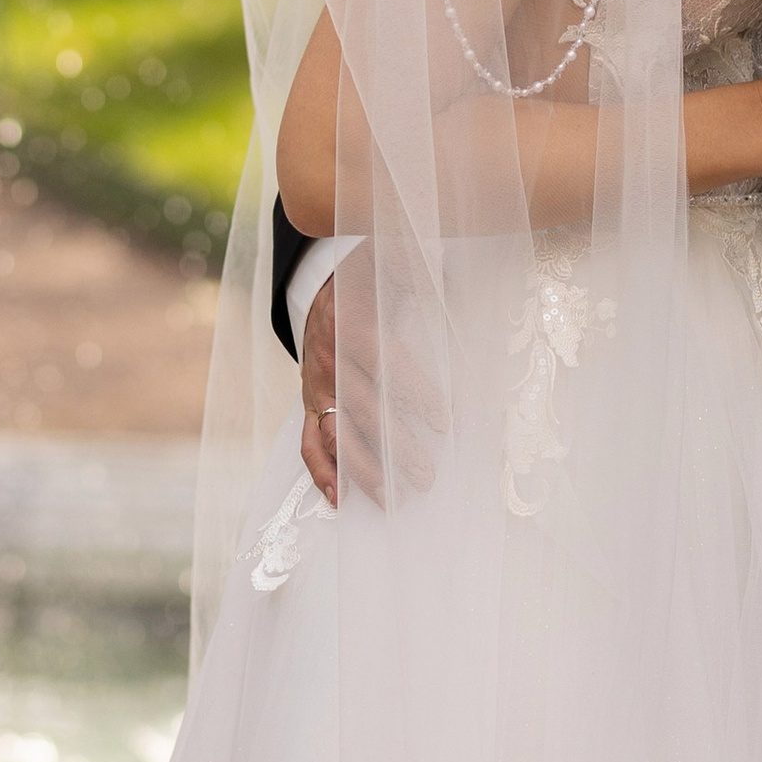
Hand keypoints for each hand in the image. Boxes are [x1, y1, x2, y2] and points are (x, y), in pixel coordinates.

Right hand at [299, 258, 444, 513]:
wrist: (323, 286)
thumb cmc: (371, 277)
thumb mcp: (392, 261)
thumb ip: (417, 269)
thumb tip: (452, 269)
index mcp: (350, 322)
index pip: (382, 362)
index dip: (412, 391)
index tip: (444, 419)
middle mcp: (328, 358)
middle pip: (361, 409)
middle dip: (394, 447)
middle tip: (426, 477)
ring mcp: (315, 385)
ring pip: (336, 433)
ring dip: (362, 469)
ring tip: (392, 499)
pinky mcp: (309, 403)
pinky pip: (309, 442)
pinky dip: (323, 472)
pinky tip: (340, 500)